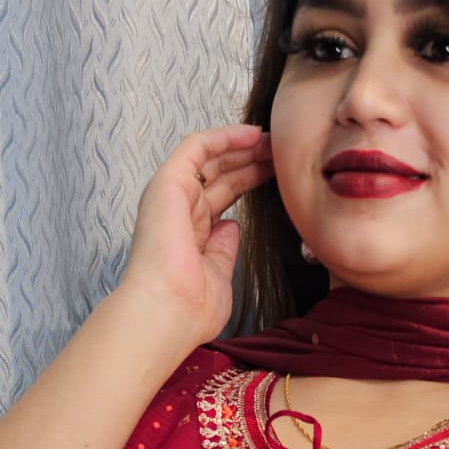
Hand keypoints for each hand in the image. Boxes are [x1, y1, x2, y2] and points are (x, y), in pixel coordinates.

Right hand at [120, 125, 273, 347]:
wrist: (167, 313)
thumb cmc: (189, 308)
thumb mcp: (218, 276)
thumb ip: (223, 250)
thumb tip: (230, 227)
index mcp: (189, 234)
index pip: (221, 197)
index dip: (248, 180)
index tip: (276, 173)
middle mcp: (178, 211)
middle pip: (218, 175)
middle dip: (250, 160)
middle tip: (281, 151)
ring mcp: (171, 196)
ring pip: (209, 158)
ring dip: (241, 146)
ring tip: (273, 140)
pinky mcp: (168, 184)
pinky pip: (196, 147)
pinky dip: (223, 137)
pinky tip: (251, 134)